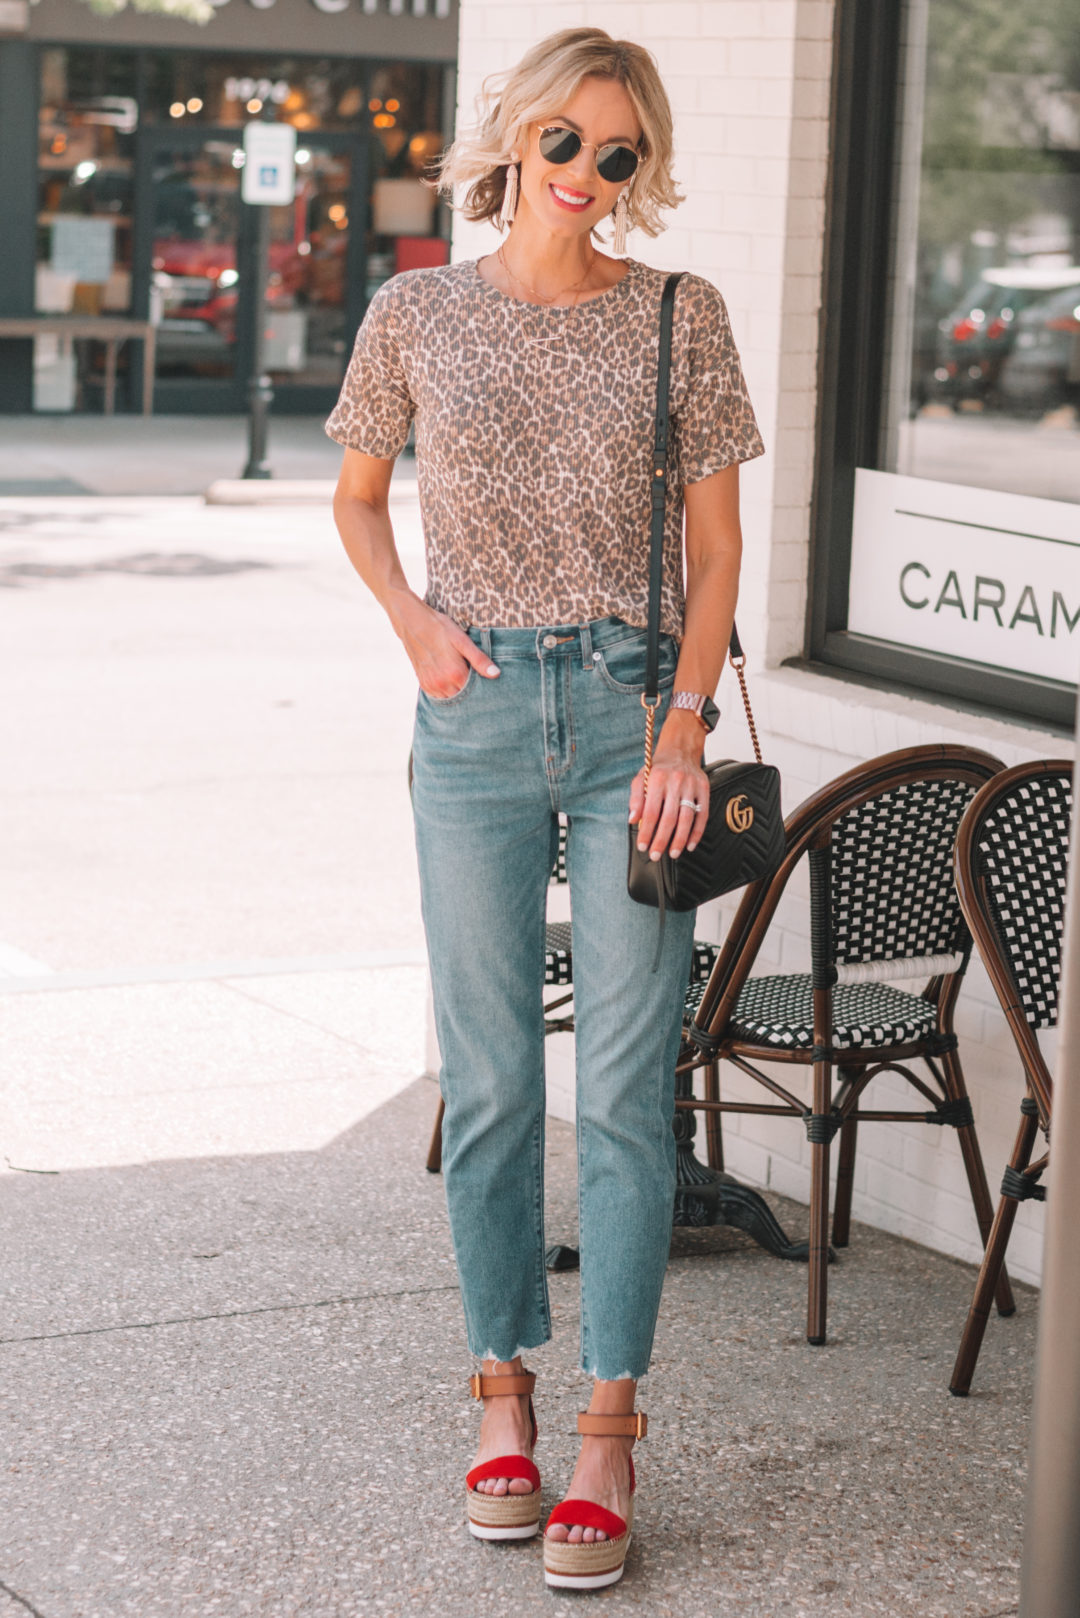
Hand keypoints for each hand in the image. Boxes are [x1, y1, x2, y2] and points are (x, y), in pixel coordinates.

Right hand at [395, 597, 499, 698]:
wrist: (411, 622)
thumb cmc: (439, 627)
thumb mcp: (462, 640)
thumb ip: (479, 659)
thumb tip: (496, 674)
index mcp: (454, 673)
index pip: (476, 692)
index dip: (484, 688)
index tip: (490, 683)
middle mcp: (442, 683)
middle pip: (464, 697)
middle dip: (473, 692)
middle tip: (479, 681)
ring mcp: (431, 685)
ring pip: (452, 698)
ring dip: (459, 693)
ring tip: (465, 679)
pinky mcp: (424, 683)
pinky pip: (440, 696)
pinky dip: (448, 691)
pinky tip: (452, 681)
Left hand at [628, 711, 708, 860]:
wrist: (680, 750)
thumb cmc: (658, 768)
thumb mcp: (641, 778)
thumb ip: (635, 799)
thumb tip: (633, 819)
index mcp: (657, 779)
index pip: (651, 812)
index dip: (646, 832)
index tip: (643, 845)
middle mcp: (675, 782)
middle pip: (669, 818)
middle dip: (662, 840)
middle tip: (656, 855)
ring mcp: (691, 786)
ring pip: (687, 818)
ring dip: (680, 839)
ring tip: (673, 854)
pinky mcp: (704, 789)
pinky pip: (702, 815)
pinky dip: (697, 832)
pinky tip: (690, 844)